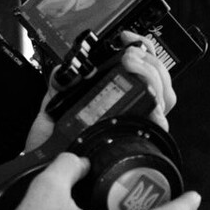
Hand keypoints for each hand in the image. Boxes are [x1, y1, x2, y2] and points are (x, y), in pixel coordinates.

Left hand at [20, 34, 177, 153]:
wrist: (43, 171)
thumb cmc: (51, 149)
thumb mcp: (52, 109)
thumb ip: (59, 87)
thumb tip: (63, 69)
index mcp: (115, 102)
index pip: (142, 71)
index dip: (143, 51)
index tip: (127, 39)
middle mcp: (131, 115)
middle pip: (161, 81)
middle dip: (150, 61)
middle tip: (131, 55)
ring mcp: (137, 128)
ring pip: (165, 98)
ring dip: (153, 75)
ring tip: (134, 65)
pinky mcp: (138, 143)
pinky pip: (159, 125)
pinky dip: (157, 108)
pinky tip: (147, 98)